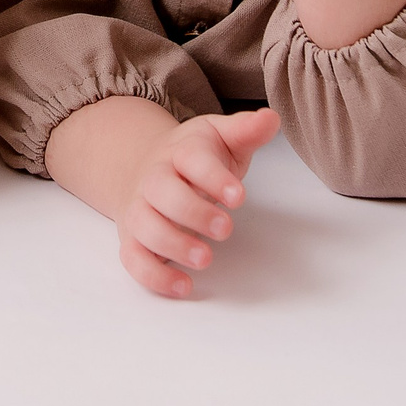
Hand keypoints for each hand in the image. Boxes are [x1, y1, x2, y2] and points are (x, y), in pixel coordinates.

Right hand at [117, 109, 279, 298]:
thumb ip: (246, 131)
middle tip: (226, 229)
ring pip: (145, 226)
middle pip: (162, 192)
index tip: (239, 196)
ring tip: (206, 258)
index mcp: (180, 151)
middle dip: (193, 212)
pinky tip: (183, 286)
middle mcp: (154, 179)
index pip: (192, 159)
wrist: (143, 167)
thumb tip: (271, 118)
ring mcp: (140, 209)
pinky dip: (153, 276)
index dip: (214, 178)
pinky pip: (133, 260)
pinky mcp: (133, 239)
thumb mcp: (220, 137)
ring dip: (172, 245)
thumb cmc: (193, 158)